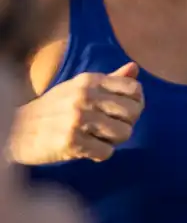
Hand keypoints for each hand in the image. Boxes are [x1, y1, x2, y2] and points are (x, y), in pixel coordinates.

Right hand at [10, 61, 142, 163]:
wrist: (16, 130)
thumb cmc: (54, 110)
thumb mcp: (78, 88)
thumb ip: (109, 81)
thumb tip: (134, 68)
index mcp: (89, 81)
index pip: (134, 90)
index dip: (134, 104)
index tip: (120, 113)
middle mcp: (84, 97)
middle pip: (133, 113)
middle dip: (125, 124)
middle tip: (107, 129)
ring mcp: (77, 119)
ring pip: (124, 133)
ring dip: (112, 141)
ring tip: (95, 138)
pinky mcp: (71, 141)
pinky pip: (107, 152)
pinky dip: (99, 155)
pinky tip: (86, 149)